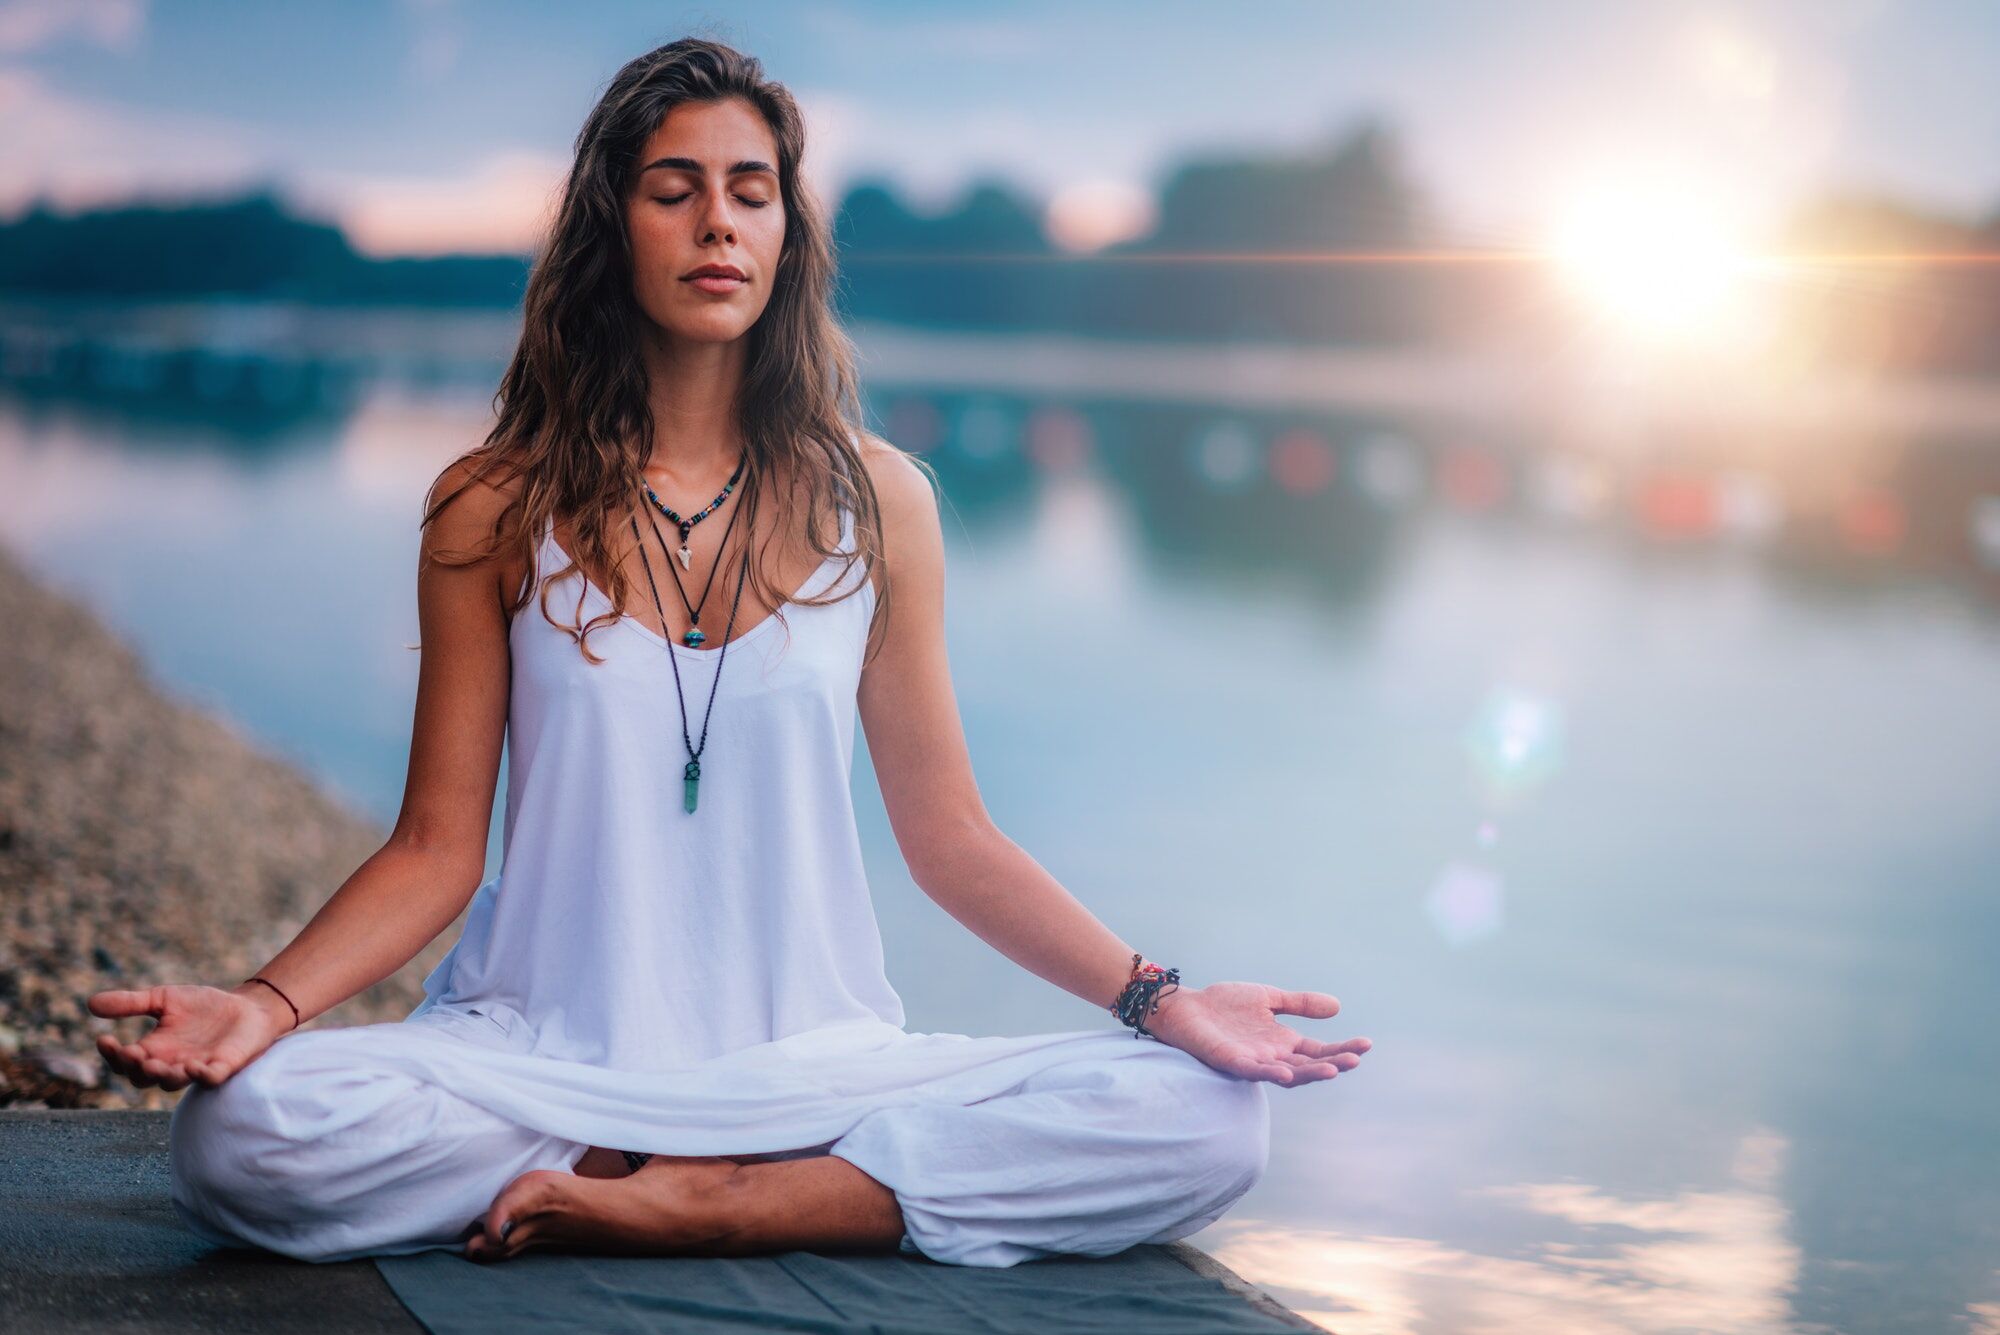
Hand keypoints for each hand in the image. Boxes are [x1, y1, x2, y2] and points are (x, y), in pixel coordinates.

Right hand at [87, 982, 296, 1091]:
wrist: (248, 1007)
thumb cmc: (204, 1007)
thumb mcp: (164, 999)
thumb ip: (131, 1003)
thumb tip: (90, 1003)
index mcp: (154, 1049)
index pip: (125, 1062)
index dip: (112, 1055)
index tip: (104, 1039)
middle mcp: (171, 1063)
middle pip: (143, 1078)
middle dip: (135, 1068)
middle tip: (131, 1053)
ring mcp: (196, 1067)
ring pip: (172, 1082)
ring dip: (162, 1075)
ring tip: (153, 1064)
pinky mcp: (223, 1067)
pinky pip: (210, 1079)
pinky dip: (201, 1076)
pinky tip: (192, 1066)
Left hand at [1140, 981, 1370, 1086]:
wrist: (1186, 1007)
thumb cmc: (1223, 1005)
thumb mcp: (1268, 998)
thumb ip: (1299, 1003)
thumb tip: (1337, 1007)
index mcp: (1283, 1042)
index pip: (1319, 1051)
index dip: (1342, 1049)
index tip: (1366, 1045)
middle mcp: (1273, 1056)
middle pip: (1309, 1065)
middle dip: (1333, 1063)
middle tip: (1355, 1059)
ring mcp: (1254, 1061)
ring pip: (1287, 1073)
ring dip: (1309, 1074)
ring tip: (1333, 1069)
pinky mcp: (1232, 1061)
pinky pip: (1254, 1072)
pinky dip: (1270, 1074)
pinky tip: (1286, 1073)